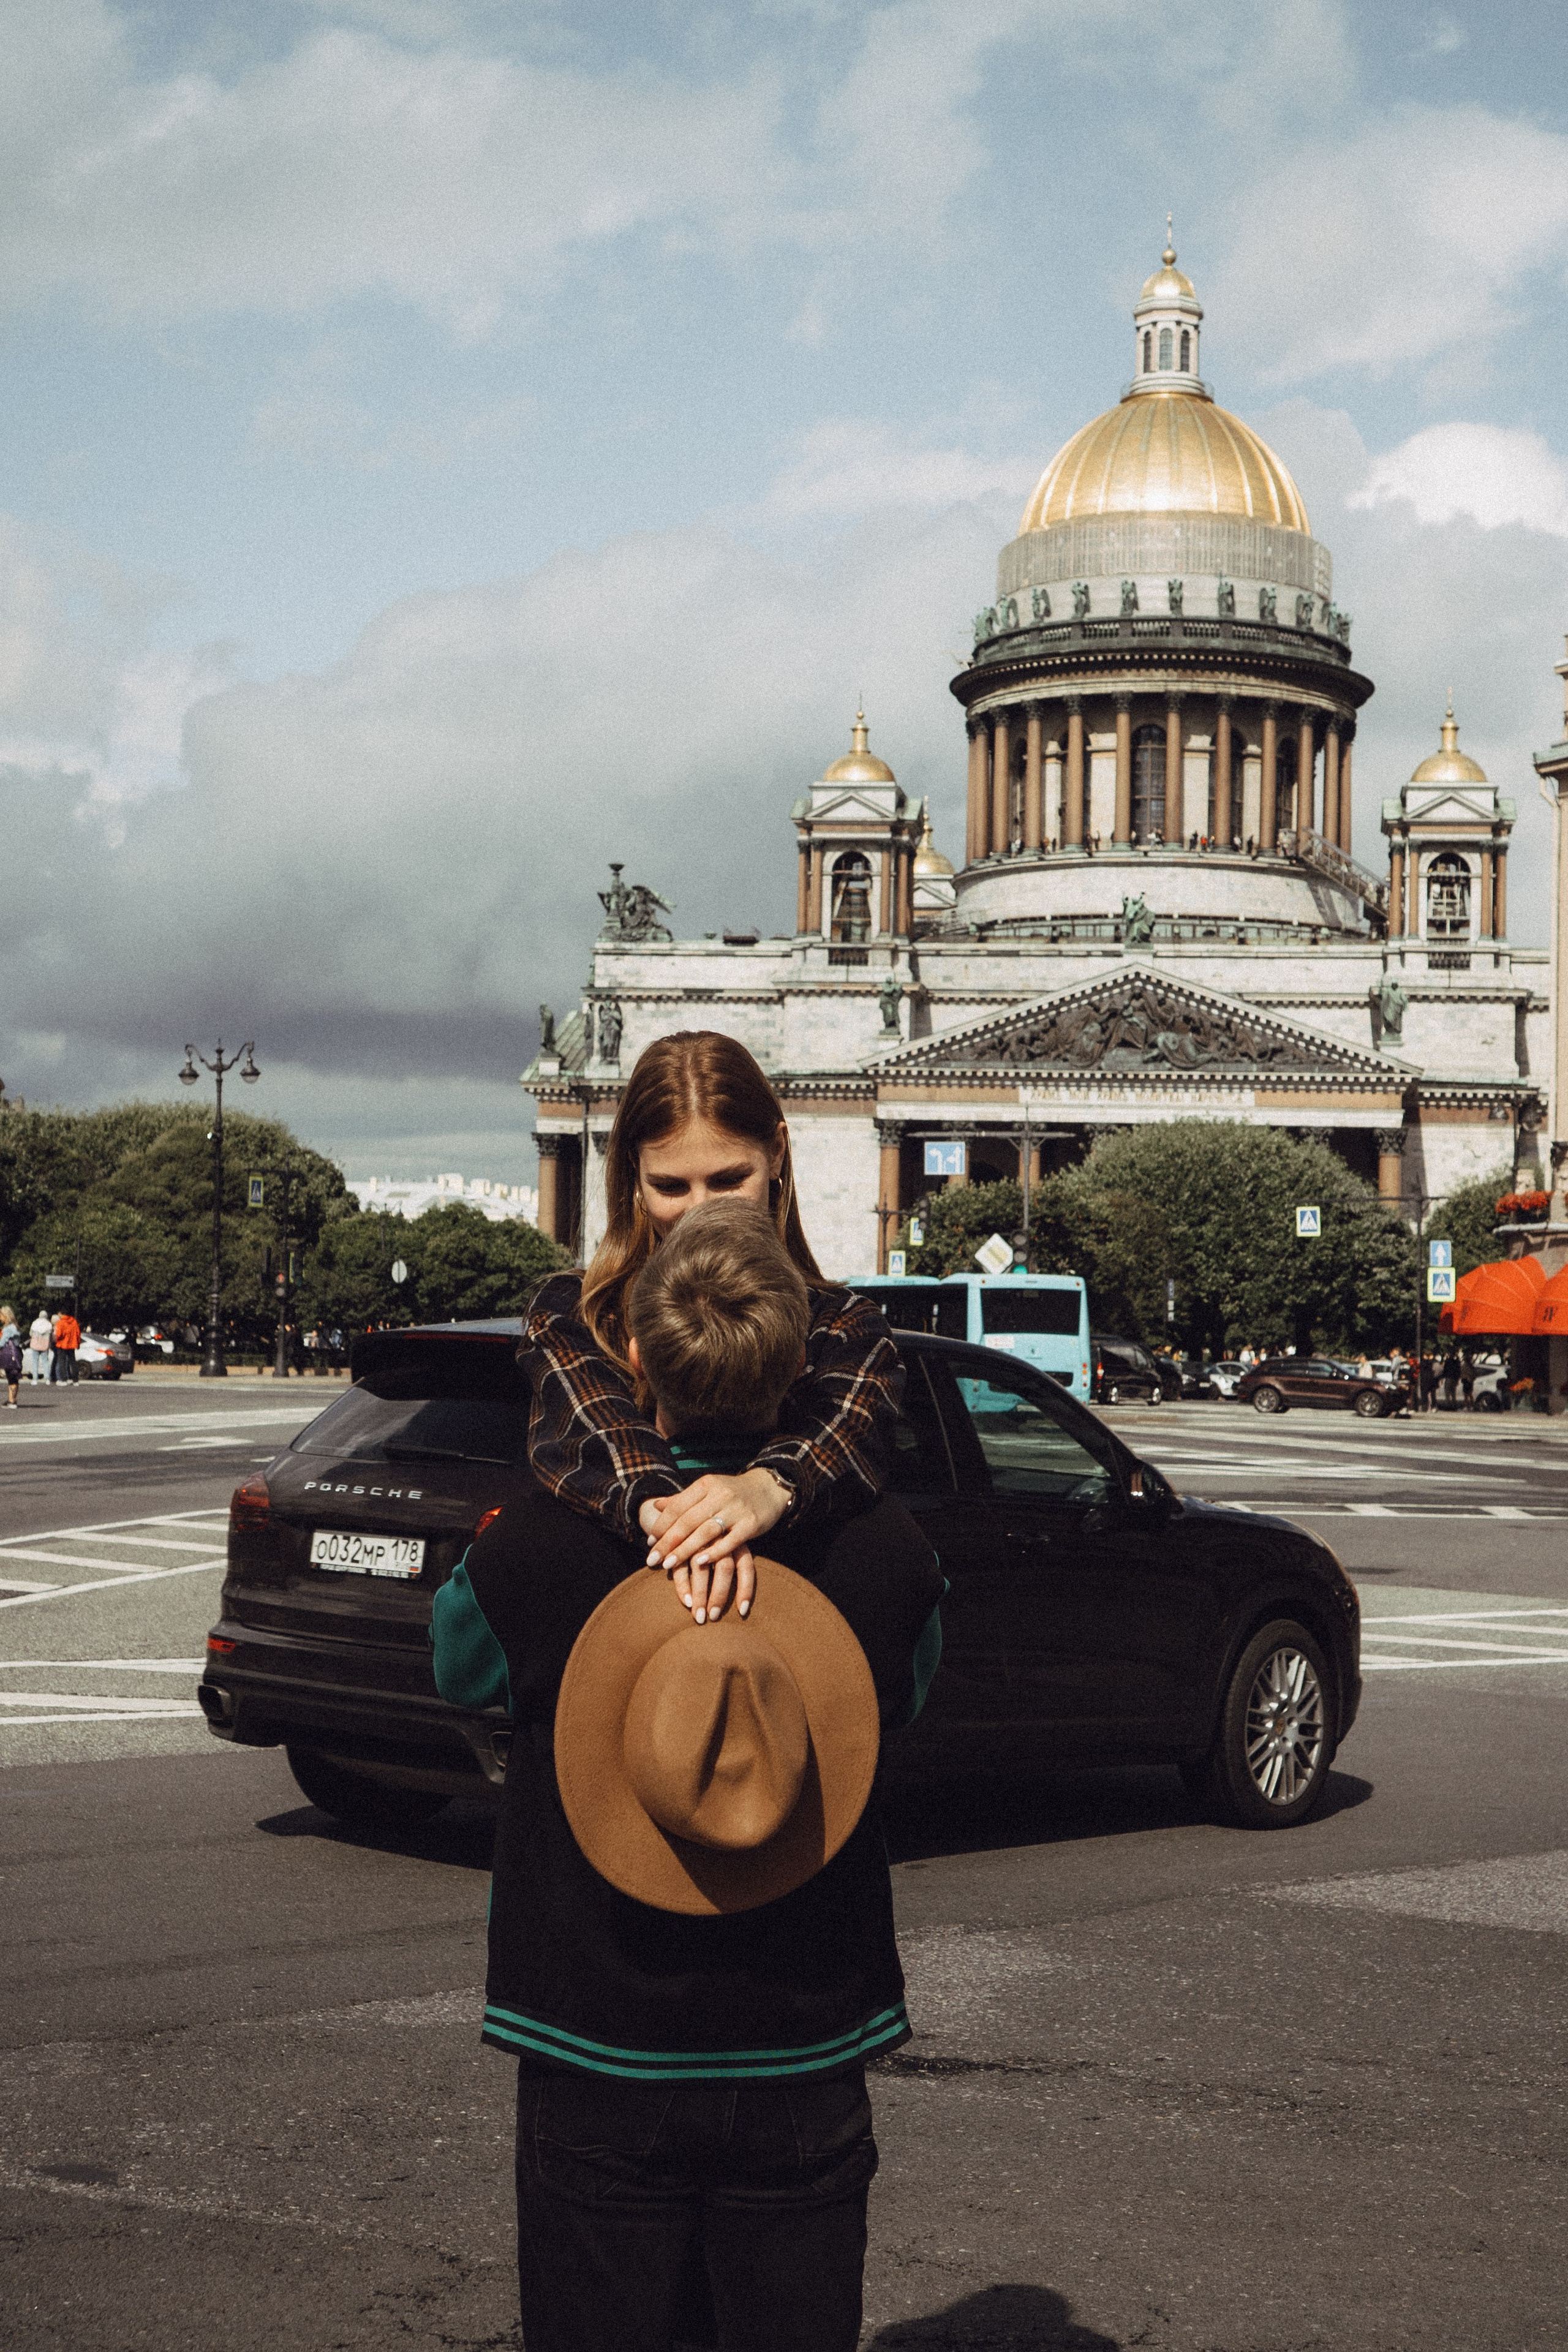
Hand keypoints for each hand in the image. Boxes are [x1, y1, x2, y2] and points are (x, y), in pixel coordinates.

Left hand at [639, 1468, 790, 1622]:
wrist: (769, 1488)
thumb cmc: (733, 1492)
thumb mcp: (708, 1490)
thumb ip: (683, 1499)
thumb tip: (656, 1505)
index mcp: (705, 1485)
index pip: (677, 1507)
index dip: (661, 1526)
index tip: (649, 1543)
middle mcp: (719, 1495)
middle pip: (688, 1521)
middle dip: (667, 1542)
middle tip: (652, 1559)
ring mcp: (736, 1509)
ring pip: (705, 1531)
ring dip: (685, 1550)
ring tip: (668, 1565)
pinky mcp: (751, 1524)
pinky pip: (730, 1540)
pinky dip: (714, 1552)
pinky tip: (700, 1563)